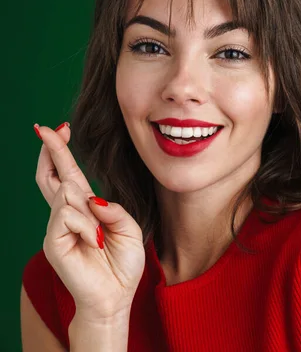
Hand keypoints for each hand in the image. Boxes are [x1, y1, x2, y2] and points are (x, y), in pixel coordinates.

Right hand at [34, 123, 145, 319]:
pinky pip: (67, 216)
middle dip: (52, 151)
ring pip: (65, 194)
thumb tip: (90, 198)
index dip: (62, 153)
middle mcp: (69, 215)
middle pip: (53, 177)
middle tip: (47, 128)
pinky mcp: (53, 241)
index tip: (60, 129)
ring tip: (98, 236)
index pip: (70, 176)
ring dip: (86, 209)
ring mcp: (58, 228)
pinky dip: (85, 226)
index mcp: (87, 210)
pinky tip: (94, 242)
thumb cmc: (123, 265)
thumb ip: (113, 209)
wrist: (116, 296)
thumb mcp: (129, 229)